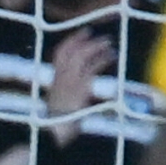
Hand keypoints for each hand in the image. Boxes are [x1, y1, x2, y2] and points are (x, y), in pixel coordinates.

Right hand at [46, 28, 115, 143]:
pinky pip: (92, 68)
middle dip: (87, 41)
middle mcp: (60, 77)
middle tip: (103, 38)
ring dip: (97, 47)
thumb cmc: (59, 122)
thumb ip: (71, 91)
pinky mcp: (80, 88)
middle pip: (72, 51)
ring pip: (82, 56)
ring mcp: (69, 82)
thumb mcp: (63, 103)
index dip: (73, 40)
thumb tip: (84, 85)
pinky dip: (102, 59)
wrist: (54, 132)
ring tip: (109, 45)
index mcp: (55, 79)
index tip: (85, 32)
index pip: (60, 52)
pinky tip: (111, 57)